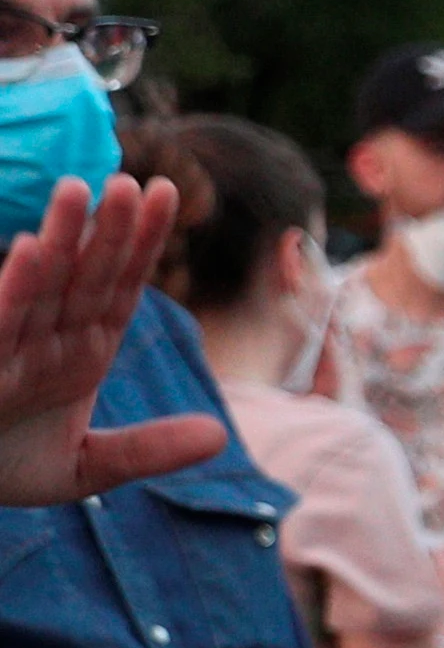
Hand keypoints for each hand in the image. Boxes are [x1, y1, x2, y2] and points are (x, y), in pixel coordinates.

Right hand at [0, 176, 223, 507]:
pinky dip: (14, 286)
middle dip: (109, 230)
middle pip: (85, 276)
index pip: (120, 288)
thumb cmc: (6, 465)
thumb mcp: (87, 468)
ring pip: (40, 286)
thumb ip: (147, 449)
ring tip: (79, 189)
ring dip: (60, 240)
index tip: (166, 194)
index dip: (142, 243)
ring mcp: (9, 348)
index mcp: (80, 353)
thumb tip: (219, 437)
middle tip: (132, 180)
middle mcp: (45, 341)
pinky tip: (32, 250)